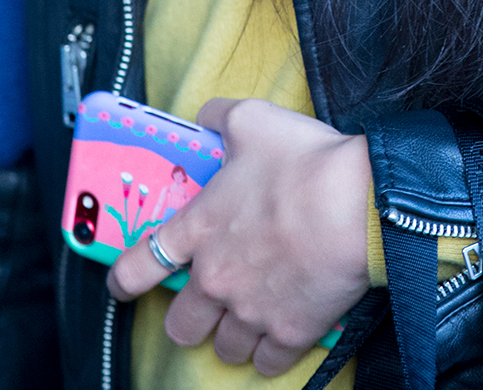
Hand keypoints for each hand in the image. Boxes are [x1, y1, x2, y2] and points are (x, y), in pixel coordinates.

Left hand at [107, 98, 370, 376]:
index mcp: (199, 229)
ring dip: (232, 335)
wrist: (359, 204)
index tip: (123, 284)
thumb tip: (206, 118)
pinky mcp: (289, 333)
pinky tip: (279, 334)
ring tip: (248, 316)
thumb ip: (219, 117)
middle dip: (188, 319)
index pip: (140, 266)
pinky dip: (270, 354)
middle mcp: (216, 278)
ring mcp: (251, 311)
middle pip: (180, 325)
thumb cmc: (304, 160)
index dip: (124, 279)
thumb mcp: (252, 119)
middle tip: (205, 304)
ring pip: (224, 348)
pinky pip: (267, 364)